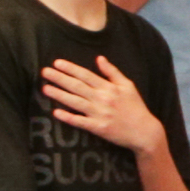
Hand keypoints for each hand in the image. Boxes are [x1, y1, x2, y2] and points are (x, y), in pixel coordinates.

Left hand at [41, 54, 159, 153]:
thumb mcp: (128, 86)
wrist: (145, 131)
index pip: (86, 75)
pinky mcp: (98, 128)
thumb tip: (99, 58)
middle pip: (77, 86)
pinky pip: (80, 122)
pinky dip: (68, 117)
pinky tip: (56, 112)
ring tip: (45, 88)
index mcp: (110, 88)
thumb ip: (112, 72)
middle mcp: (103, 99)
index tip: (57, 63)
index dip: (71, 68)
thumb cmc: (136, 107)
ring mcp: (100, 114)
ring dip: (59, 94)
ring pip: (75, 102)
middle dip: (60, 78)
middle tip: (44, 71)